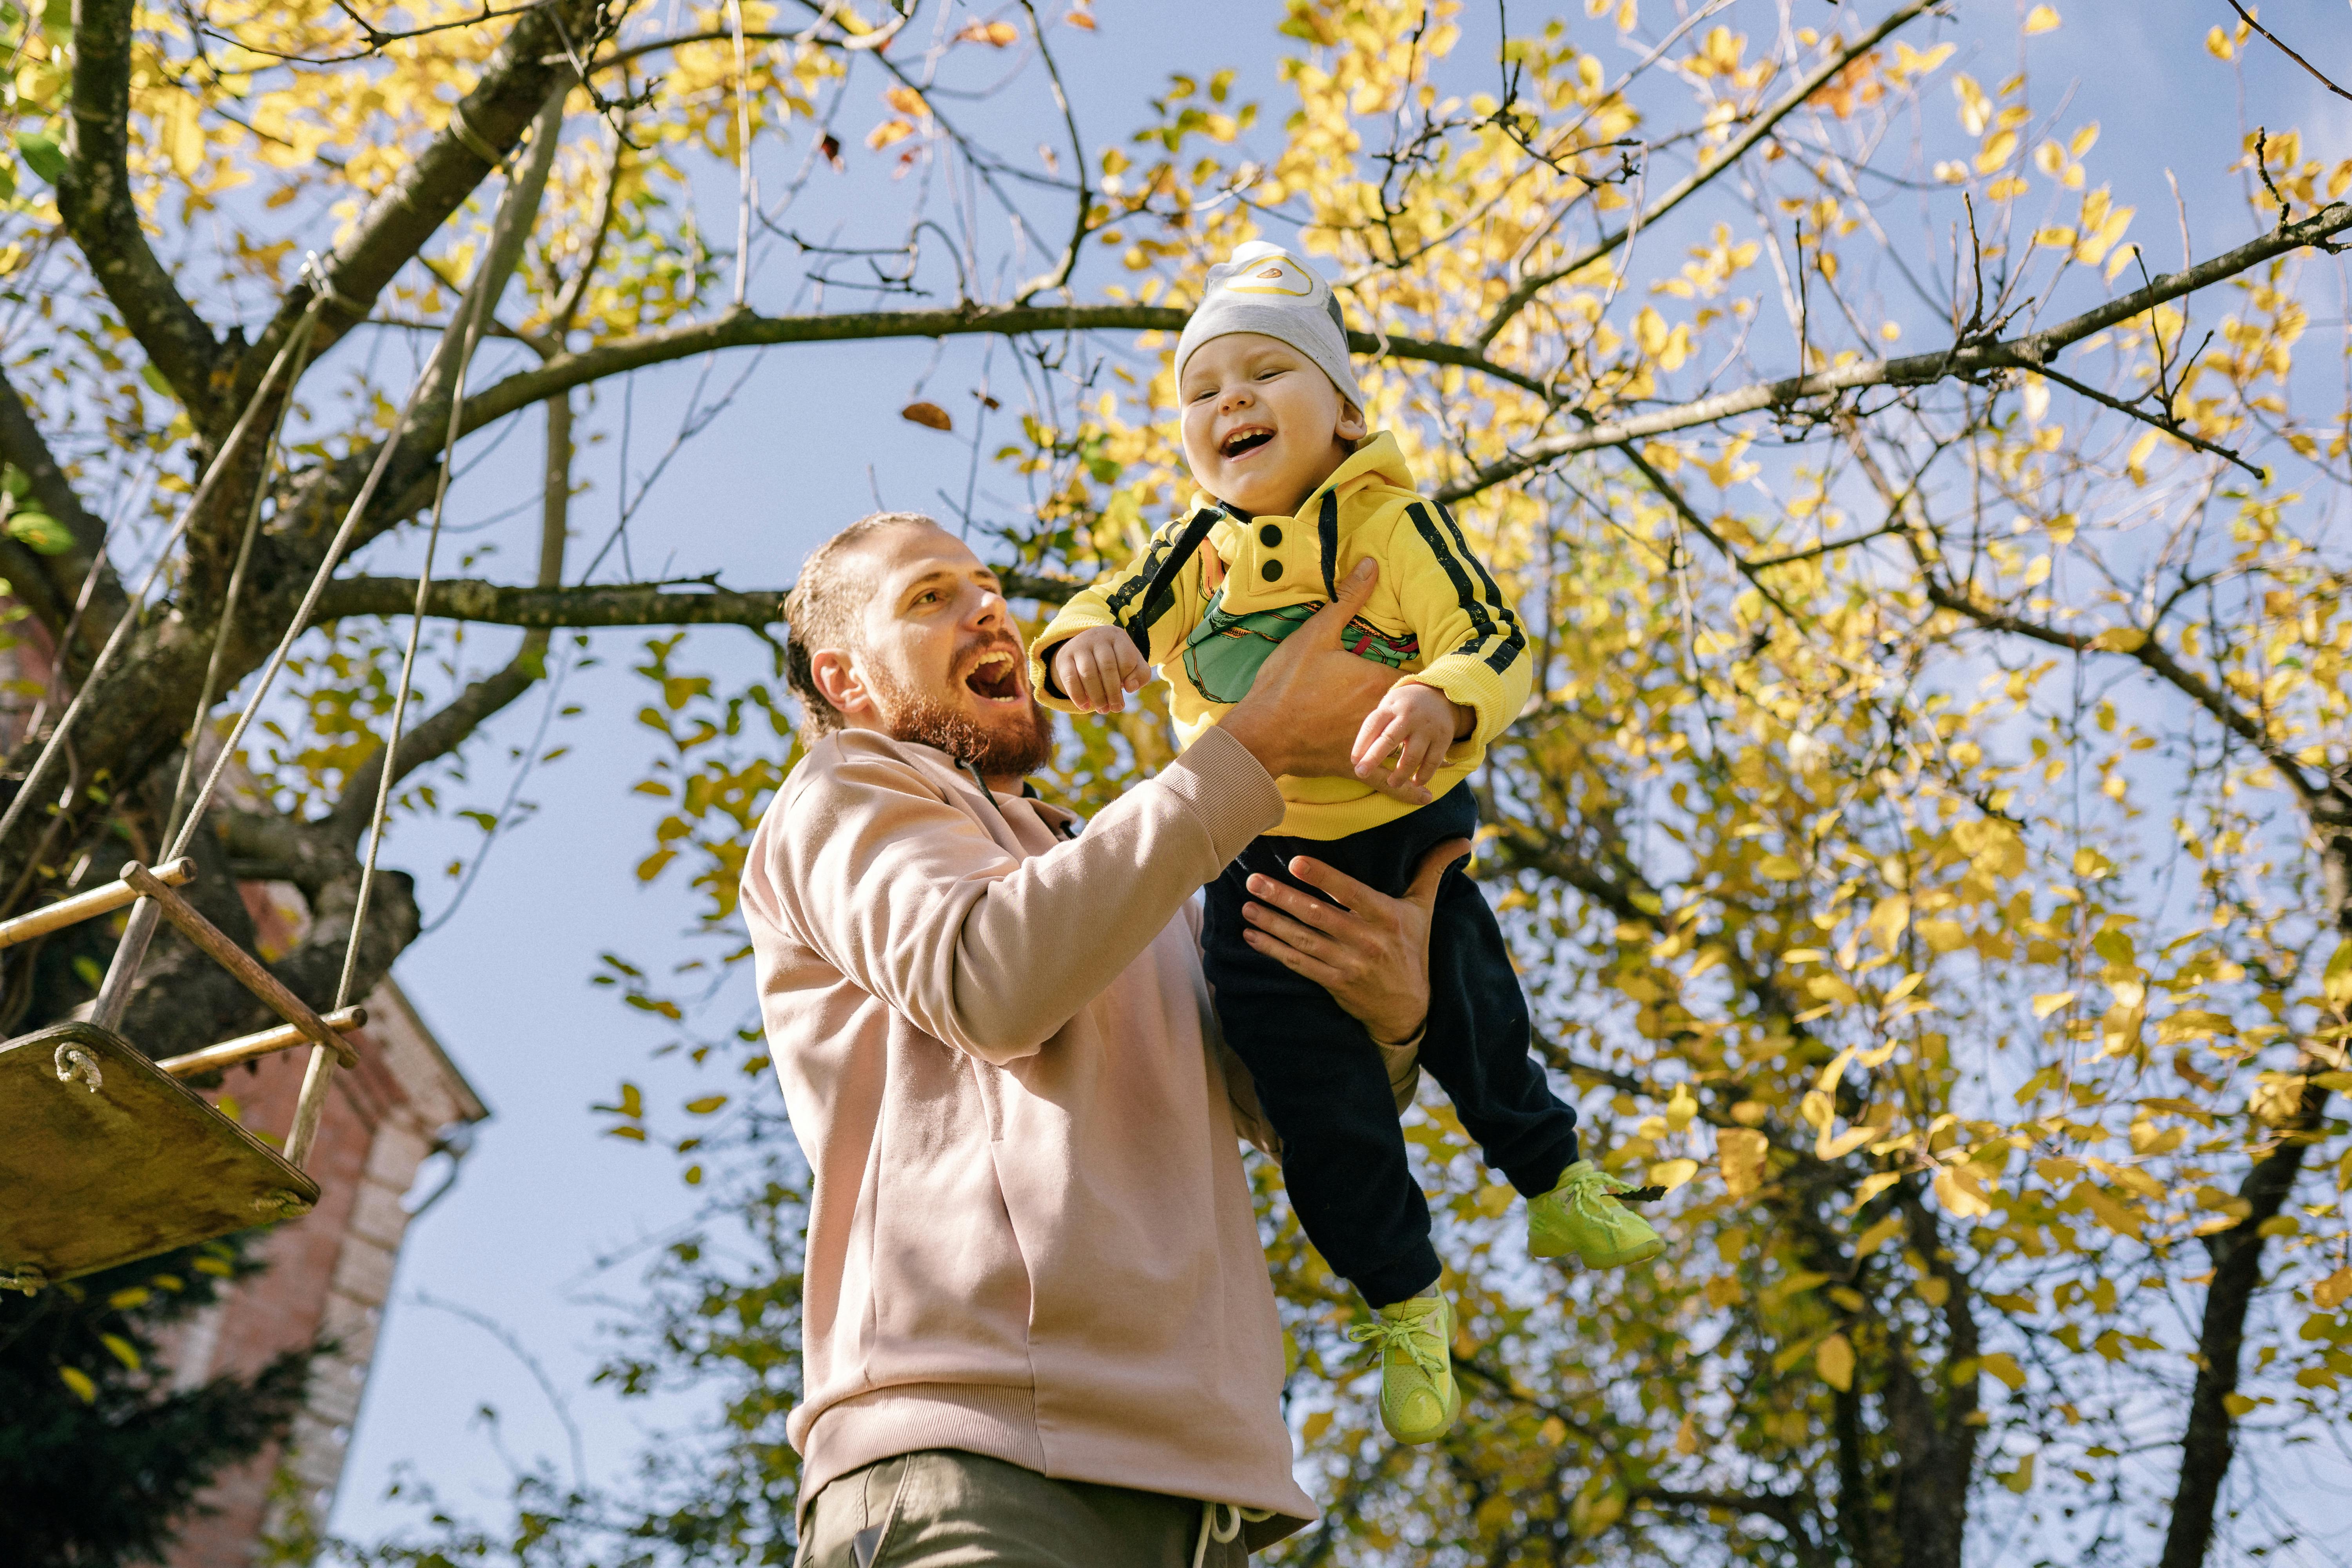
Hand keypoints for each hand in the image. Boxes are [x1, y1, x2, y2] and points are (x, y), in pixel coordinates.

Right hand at [1052, 626, 1147, 712]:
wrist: (1087, 648)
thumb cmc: (1116, 659)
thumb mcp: (1133, 663)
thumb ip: (1141, 674)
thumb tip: (1130, 687)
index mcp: (1117, 637)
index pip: (1126, 659)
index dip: (1127, 678)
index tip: (1126, 690)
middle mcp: (1097, 637)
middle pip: (1107, 667)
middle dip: (1113, 692)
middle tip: (1115, 708)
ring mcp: (1078, 646)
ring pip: (1088, 673)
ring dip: (1097, 696)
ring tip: (1103, 709)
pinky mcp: (1064, 657)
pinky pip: (1069, 678)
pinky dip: (1077, 695)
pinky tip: (1085, 706)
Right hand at [1219, 559, 1431, 802]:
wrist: (1262, 732)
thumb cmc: (1286, 682)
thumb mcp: (1316, 633)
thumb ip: (1348, 599)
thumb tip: (1371, 563)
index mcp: (1378, 680)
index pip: (1419, 677)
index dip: (1431, 676)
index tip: (1440, 673)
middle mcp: (1382, 714)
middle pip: (1419, 713)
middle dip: (1431, 711)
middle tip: (1446, 708)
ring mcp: (1370, 743)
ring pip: (1410, 746)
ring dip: (1427, 746)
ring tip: (1447, 746)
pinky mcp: (1355, 766)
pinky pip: (1388, 781)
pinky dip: (1408, 790)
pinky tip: (1425, 795)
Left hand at [1239, 837, 1468, 1045]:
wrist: (1409, 1008)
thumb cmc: (1412, 948)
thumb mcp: (1423, 909)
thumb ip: (1433, 870)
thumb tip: (1464, 840)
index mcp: (1387, 917)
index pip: (1351, 893)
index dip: (1323, 878)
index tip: (1295, 863)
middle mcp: (1367, 941)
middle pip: (1318, 915)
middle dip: (1282, 897)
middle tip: (1254, 880)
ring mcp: (1348, 965)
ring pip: (1303, 940)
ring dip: (1271, 923)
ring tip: (1246, 905)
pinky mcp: (1334, 983)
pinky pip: (1298, 964)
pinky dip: (1273, 950)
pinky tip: (1251, 935)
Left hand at [1351, 682, 1467, 791]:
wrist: (1440, 694)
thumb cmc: (1405, 707)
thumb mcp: (1389, 707)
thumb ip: (1376, 728)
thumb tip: (1359, 757)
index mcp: (1391, 707)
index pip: (1372, 724)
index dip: (1361, 743)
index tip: (1354, 761)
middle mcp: (1409, 716)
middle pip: (1389, 739)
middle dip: (1373, 758)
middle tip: (1361, 774)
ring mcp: (1427, 728)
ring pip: (1412, 755)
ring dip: (1400, 773)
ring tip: (1392, 784)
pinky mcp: (1443, 738)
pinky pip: (1433, 761)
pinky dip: (1424, 775)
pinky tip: (1415, 782)